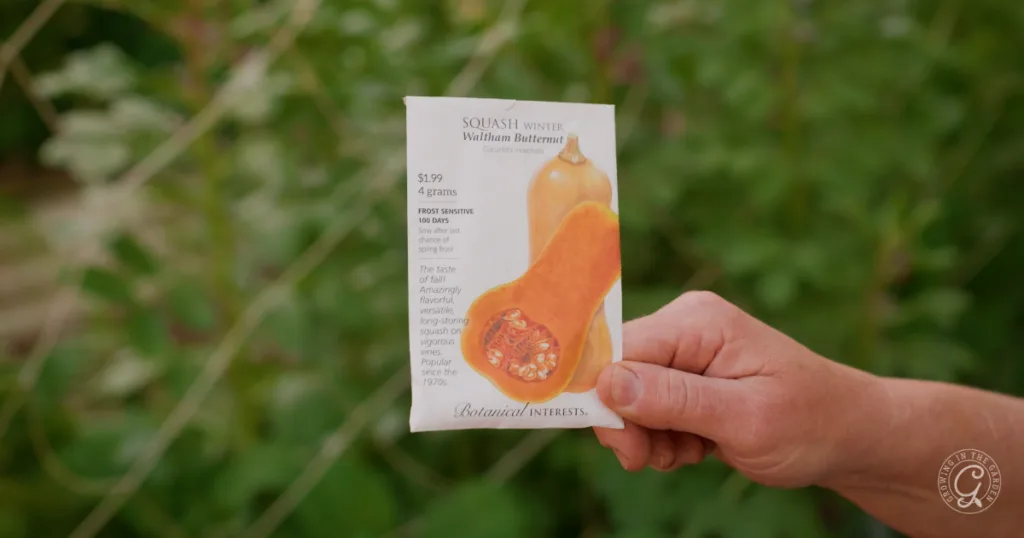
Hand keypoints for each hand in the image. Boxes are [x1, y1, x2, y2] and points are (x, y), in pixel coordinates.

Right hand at [593, 291, 882, 487]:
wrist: (850, 435)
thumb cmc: (811, 423)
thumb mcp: (745, 418)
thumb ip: (675, 399)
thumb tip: (607, 384)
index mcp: (697, 321)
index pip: (620, 350)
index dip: (607, 400)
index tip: (629, 450)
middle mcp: (685, 325)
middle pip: (617, 373)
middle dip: (631, 424)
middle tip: (660, 460)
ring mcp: (686, 350)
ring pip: (628, 396)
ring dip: (650, 436)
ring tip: (691, 452)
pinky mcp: (687, 375)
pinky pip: (648, 406)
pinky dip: (663, 436)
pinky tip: (695, 446)